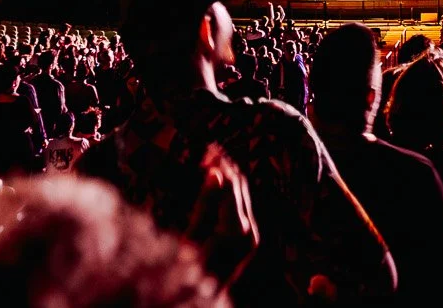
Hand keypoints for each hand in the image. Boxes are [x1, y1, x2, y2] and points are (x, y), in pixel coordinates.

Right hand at [190, 144, 257, 283]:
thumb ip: (205, 205)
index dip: (220, 164)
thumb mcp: (192, 238)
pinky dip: (230, 191)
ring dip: (229, 176)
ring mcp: (251, 235)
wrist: (209, 299)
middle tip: (210, 150)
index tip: (208, 149)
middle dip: (226, 166)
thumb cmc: (192, 272)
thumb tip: (215, 173)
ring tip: (213, 160)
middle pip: (240, 187)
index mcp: (235, 229)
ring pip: (242, 194)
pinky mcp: (248, 238)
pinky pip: (241, 206)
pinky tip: (219, 182)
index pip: (231, 185)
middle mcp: (248, 230)